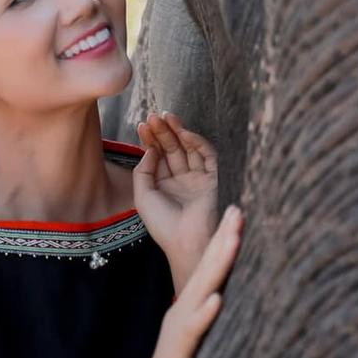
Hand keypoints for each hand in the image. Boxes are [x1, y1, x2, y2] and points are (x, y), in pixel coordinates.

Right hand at [101, 204, 242, 357]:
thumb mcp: (199, 340)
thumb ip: (211, 318)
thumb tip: (228, 297)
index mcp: (191, 308)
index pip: (211, 269)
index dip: (224, 240)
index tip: (240, 212)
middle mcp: (184, 312)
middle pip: (207, 269)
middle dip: (223, 238)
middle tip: (239, 208)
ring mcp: (180, 330)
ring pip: (202, 291)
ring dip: (217, 264)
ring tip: (231, 238)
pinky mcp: (180, 353)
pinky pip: (194, 330)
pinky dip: (205, 313)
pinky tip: (216, 299)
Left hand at [133, 112, 218, 292]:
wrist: (187, 242)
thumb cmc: (163, 224)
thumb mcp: (143, 196)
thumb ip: (143, 171)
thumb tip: (150, 149)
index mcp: (165, 186)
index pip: (158, 156)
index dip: (151, 140)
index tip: (142, 124)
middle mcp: (182, 180)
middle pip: (173, 149)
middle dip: (163, 132)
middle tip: (154, 115)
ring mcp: (198, 179)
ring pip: (189, 149)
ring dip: (178, 132)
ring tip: (166, 116)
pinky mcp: (214, 178)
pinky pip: (207, 155)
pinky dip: (196, 142)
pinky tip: (183, 132)